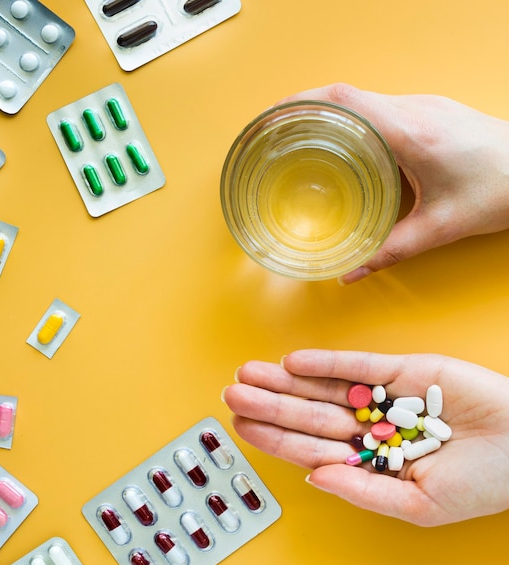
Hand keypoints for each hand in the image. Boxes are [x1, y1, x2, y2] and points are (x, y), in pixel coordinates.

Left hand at [223, 349, 508, 525]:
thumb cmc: (480, 484)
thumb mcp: (419, 504)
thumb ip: (364, 491)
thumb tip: (312, 478)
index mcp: (368, 460)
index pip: (309, 447)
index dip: (273, 437)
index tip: (239, 426)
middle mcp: (368, 426)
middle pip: (307, 413)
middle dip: (268, 405)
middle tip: (230, 393)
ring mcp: (382, 397)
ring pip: (323, 387)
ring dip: (285, 380)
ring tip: (248, 373)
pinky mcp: (402, 370)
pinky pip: (357, 366)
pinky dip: (326, 364)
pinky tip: (293, 361)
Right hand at [278, 84, 508, 282]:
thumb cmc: (500, 191)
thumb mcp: (439, 229)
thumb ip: (389, 252)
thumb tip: (349, 272)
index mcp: (411, 133)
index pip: (345, 101)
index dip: (303, 102)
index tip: (274, 116)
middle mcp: (414, 110)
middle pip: (345, 94)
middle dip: (304, 107)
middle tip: (277, 131)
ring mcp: (423, 106)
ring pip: (362, 98)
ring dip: (328, 111)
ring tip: (300, 135)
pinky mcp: (430, 111)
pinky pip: (378, 106)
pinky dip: (351, 118)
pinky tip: (342, 141)